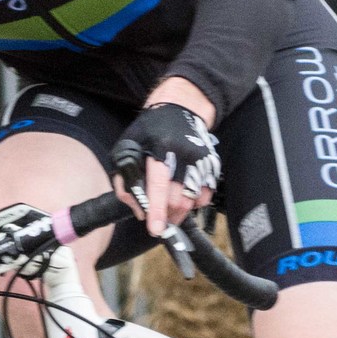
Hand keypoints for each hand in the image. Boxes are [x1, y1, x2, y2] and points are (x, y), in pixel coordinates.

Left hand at [112, 100, 219, 229]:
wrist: (180, 108)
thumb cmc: (149, 130)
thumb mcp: (127, 147)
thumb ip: (124, 180)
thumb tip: (138, 210)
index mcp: (160, 146)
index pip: (158, 183)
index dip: (157, 208)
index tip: (156, 229)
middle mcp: (184, 153)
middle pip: (178, 197)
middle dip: (167, 214)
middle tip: (158, 219)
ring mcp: (201, 158)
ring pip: (192, 200)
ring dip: (179, 213)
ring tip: (169, 210)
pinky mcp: (211, 164)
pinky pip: (205, 196)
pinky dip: (194, 204)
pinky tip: (183, 197)